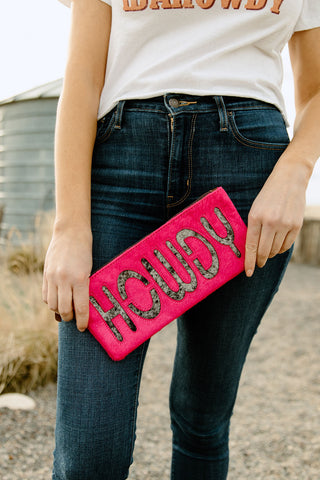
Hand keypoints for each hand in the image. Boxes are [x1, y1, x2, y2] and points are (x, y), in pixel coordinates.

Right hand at [42, 224, 92, 331]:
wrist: (70, 232)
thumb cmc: (85, 251)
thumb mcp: (89, 269)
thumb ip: (84, 287)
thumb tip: (80, 307)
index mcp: (80, 279)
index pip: (81, 308)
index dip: (82, 321)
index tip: (83, 328)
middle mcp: (65, 279)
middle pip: (64, 310)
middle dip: (70, 318)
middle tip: (75, 318)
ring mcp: (53, 277)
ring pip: (52, 305)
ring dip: (59, 311)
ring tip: (66, 310)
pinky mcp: (45, 275)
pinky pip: (45, 296)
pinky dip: (51, 302)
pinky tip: (58, 300)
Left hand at [245, 160, 308, 276]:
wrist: (289, 179)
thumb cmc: (268, 195)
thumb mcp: (255, 208)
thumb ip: (253, 227)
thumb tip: (252, 250)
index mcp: (255, 217)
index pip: (250, 246)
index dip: (249, 262)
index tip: (248, 273)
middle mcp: (270, 222)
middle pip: (264, 251)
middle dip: (260, 261)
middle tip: (259, 264)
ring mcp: (285, 224)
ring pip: (276, 250)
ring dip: (271, 253)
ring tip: (268, 249)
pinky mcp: (296, 225)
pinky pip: (287, 245)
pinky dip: (281, 248)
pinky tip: (278, 245)